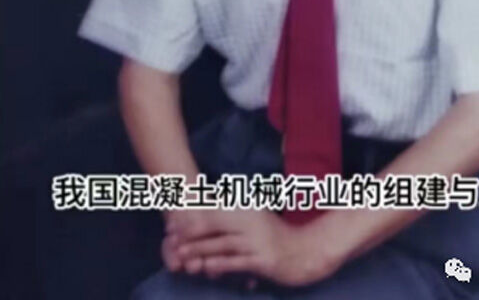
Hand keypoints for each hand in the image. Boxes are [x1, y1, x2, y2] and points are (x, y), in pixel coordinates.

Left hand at [166, 208, 339, 286]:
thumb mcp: (259, 220)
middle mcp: (251, 221)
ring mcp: (257, 241)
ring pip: (222, 243)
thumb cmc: (279, 238)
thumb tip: (215, 212)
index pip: (215, 210)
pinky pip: (236, 261)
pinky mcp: (262, 259)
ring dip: (199, 249)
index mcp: (248, 210)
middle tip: (171, 239)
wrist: (307, 252)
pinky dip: (219, 264)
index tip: (175, 224)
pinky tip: (205, 267)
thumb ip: (238, 217)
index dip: (194, 216)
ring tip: (181, 254)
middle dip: (191, 231)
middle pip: (215, 224)